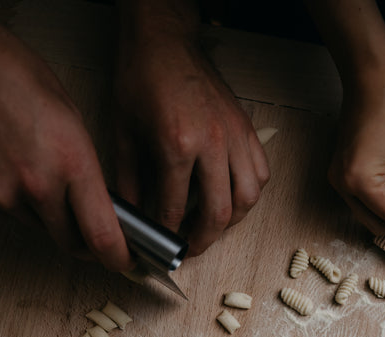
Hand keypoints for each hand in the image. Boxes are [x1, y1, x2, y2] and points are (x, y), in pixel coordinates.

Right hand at [0, 18, 131, 271]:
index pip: (103, 237)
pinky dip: (27, 207)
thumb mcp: (75, 127)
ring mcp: (7, 193)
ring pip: (44, 230)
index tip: (126, 262)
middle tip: (97, 235)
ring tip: (53, 185)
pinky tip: (25, 176)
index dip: (118, 259)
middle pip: (72, 243)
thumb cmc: (23, 82)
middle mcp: (39, 185)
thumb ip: (89, 175)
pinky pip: (16, 216)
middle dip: (88, 244)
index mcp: (73, 164)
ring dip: (56, 222)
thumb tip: (102, 210)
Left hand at [113, 28, 269, 256]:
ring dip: (232, 221)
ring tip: (212, 226)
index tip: (162, 245)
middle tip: (189, 248)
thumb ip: (128, 181)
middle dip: (203, 239)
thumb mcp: (123, 133)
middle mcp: (213, 143)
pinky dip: (249, 193)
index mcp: (177, 144)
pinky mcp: (247, 129)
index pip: (174, 208)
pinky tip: (231, 196)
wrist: (164, 39)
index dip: (167, 233)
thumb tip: (130, 216)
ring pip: (248, 198)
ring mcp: (235, 136)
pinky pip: (261, 173)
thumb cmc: (141, 79)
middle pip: (219, 212)